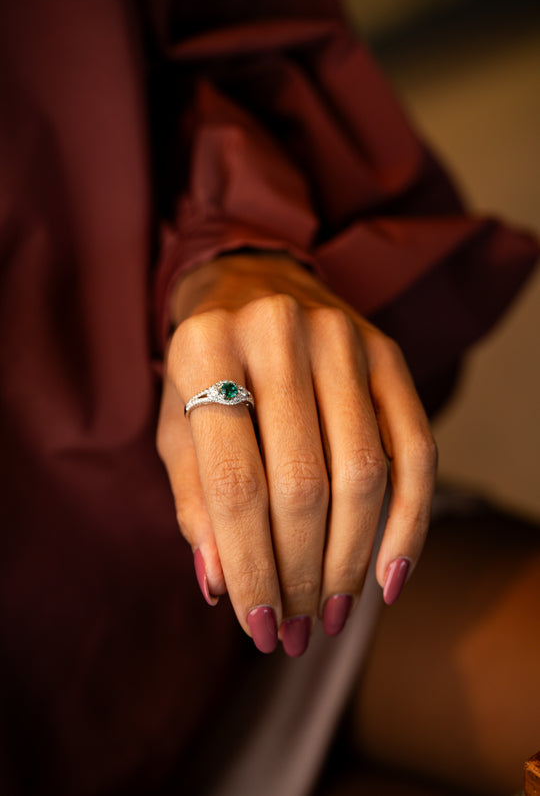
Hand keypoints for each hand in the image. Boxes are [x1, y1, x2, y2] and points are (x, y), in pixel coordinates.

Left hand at [157, 253, 436, 655]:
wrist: (251, 283)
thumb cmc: (205, 368)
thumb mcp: (177, 425)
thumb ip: (195, 500)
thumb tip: (221, 584)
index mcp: (204, 349)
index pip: (233, 481)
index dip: (248, 565)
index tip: (257, 624)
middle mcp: (278, 333)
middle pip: (303, 483)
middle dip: (302, 573)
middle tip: (299, 628)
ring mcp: (342, 337)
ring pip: (365, 472)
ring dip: (352, 560)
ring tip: (337, 613)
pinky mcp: (388, 352)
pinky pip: (417, 447)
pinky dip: (410, 521)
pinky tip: (391, 576)